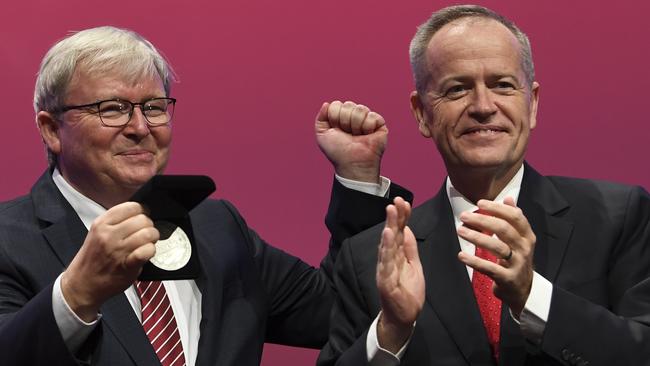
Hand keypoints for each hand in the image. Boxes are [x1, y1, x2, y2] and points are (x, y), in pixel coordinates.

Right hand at [61, 202, 158, 320]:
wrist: (81, 285)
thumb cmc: (91, 260)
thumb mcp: (97, 233)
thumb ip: (115, 223)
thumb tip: (138, 214)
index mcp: (102, 224)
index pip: (132, 206)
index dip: (142, 211)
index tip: (142, 217)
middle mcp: (109, 234)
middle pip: (143, 219)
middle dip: (149, 226)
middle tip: (145, 233)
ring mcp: (118, 250)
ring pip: (148, 233)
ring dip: (153, 238)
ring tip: (148, 243)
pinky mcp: (126, 265)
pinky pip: (146, 251)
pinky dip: (151, 251)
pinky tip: (146, 253)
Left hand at [315, 101, 387, 182]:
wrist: (351, 163)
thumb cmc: (337, 151)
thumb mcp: (321, 135)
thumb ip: (320, 118)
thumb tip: (326, 104)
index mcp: (340, 117)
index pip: (336, 105)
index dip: (334, 117)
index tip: (336, 130)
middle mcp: (353, 116)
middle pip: (348, 105)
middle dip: (345, 121)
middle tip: (347, 134)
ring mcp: (366, 119)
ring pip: (360, 109)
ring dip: (355, 125)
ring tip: (357, 136)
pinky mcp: (379, 123)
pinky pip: (372, 116)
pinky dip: (367, 127)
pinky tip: (367, 135)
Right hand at [376, 197, 424, 352]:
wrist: (403, 317)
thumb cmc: (407, 291)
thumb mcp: (414, 265)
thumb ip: (410, 248)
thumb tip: (407, 228)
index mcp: (396, 255)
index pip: (399, 232)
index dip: (402, 217)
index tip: (404, 201)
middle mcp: (388, 259)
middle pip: (391, 235)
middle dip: (394, 217)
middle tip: (396, 201)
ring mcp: (385, 270)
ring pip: (387, 246)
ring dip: (389, 229)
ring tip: (391, 213)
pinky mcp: (385, 281)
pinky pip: (386, 263)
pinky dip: (386, 249)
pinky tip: (387, 237)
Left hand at [457, 197, 535, 316]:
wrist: (523, 291)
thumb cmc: (517, 260)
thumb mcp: (519, 239)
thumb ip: (513, 219)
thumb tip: (508, 198)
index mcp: (527, 236)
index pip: (515, 217)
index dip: (497, 208)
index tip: (480, 203)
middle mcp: (524, 248)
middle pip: (504, 229)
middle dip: (482, 220)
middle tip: (464, 216)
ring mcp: (517, 264)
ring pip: (497, 246)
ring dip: (476, 237)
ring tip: (460, 231)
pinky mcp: (507, 278)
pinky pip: (489, 268)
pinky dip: (474, 261)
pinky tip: (461, 255)